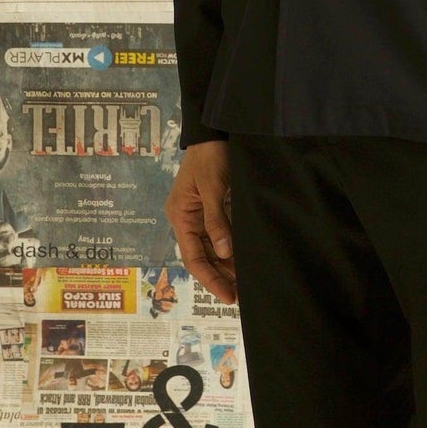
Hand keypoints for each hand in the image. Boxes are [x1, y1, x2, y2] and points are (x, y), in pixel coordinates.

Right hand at [168, 138, 234, 302]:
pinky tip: (244, 261)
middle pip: (202, 257)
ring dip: (227, 266)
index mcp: (181, 216)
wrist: (213, 132)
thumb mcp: (213, 187)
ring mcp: (199, 216)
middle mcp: (187, 220)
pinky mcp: (212, 210)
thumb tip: (223, 253)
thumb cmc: (211, 156)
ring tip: (245, 284)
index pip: (193, 258)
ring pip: (212, 250)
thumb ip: (217, 219)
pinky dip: (231, 250)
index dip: (210, 279)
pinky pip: (220, 236)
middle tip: (241, 296)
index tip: (228, 296)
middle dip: (220, 277)